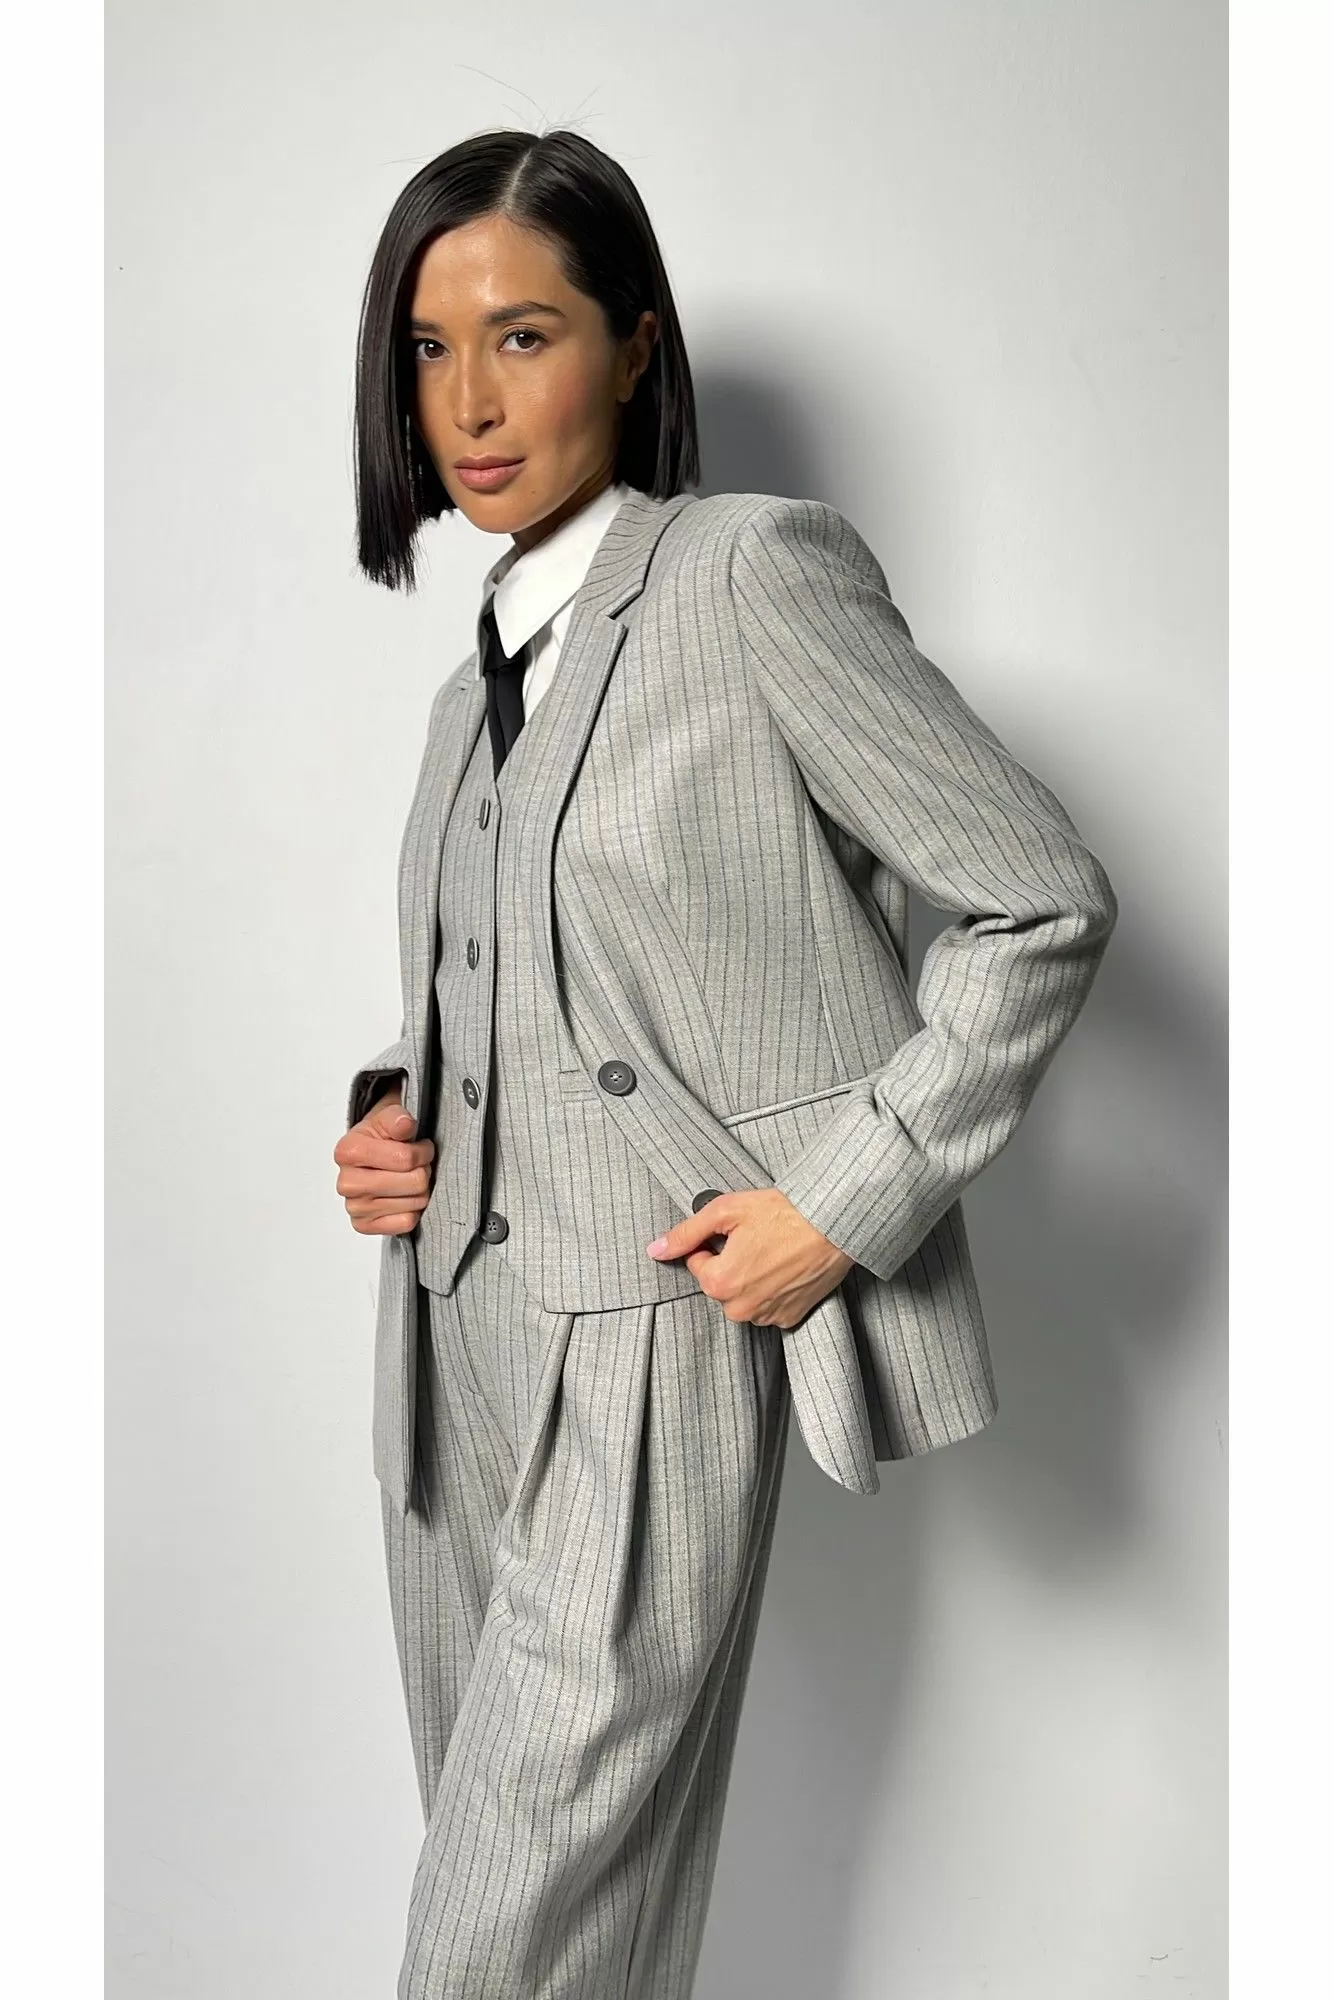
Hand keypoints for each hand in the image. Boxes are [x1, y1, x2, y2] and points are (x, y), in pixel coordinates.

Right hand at [334, 1084, 435, 1235]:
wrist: (366, 1157)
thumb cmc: (379, 1138)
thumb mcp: (388, 1118)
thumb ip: (397, 1118)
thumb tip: (405, 1125)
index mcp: (348, 1152)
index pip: (406, 1158)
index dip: (423, 1151)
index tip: (420, 1147)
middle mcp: (346, 1183)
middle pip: (414, 1182)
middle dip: (423, 1170)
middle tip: (417, 1165)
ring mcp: (354, 1207)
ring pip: (415, 1203)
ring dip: (420, 1190)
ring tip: (410, 1178)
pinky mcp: (363, 1225)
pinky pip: (406, 1223)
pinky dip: (412, 1210)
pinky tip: (403, 1197)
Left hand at [646, 1187, 854, 1327]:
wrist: (834, 1225)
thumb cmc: (785, 1213)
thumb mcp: (726, 1211)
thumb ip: (687, 1233)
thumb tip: (656, 1249)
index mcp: (719, 1284)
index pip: (698, 1263)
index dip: (715, 1243)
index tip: (738, 1231)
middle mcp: (741, 1309)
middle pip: (720, 1283)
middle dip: (732, 1262)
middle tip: (758, 1238)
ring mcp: (767, 1317)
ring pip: (743, 1296)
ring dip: (752, 1277)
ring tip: (775, 1251)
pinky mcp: (791, 1318)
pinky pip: (768, 1306)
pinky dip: (773, 1289)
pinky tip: (787, 1267)